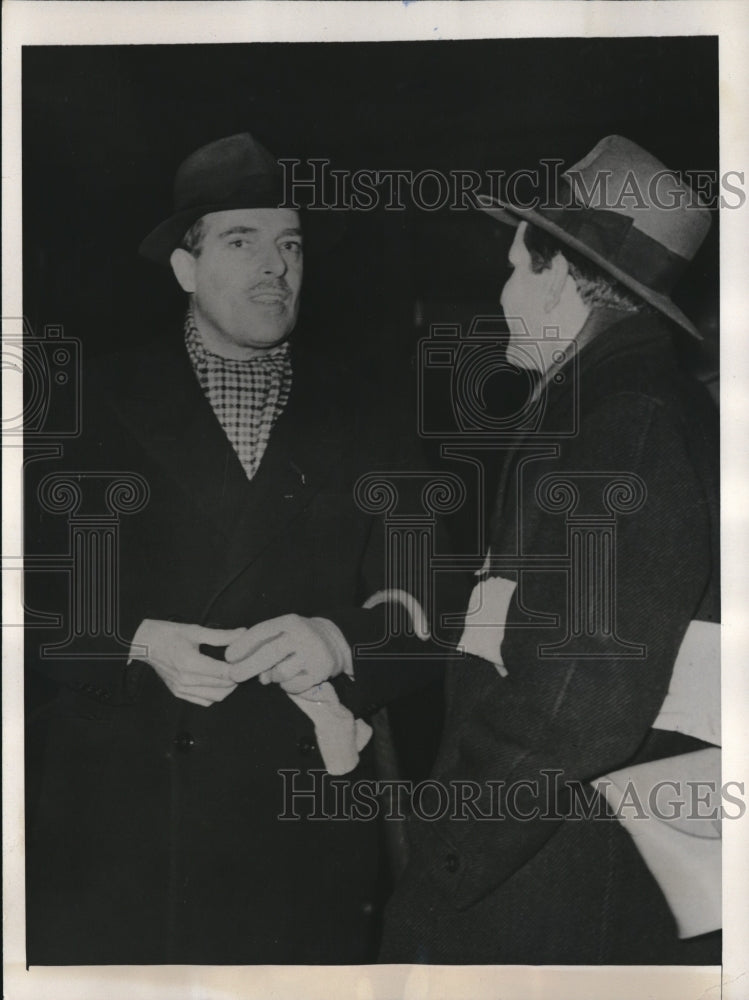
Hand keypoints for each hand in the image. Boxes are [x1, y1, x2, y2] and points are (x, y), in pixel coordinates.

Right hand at [130, 619, 246, 706]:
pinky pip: (204, 701)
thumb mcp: (195, 630)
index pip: (224, 673)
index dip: (239, 669)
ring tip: (231, 674)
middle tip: (242, 667)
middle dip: (237, 678)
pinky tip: (218, 683)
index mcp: (190, 663)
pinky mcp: (178, 693)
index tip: (246, 661)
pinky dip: (215, 695)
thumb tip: (242, 633)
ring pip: (215, 697)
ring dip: (228, 688)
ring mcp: (182, 689)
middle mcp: (186, 680)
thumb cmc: (168, 635)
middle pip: (223, 687)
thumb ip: (221, 635)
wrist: (145, 644)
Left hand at [224, 614, 350, 694]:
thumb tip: (242, 665)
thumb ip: (262, 644)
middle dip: (247, 666)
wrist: (334, 642)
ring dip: (272, 677)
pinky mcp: (320, 672)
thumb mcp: (282, 630)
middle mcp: (301, 636)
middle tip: (234, 676)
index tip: (229, 657)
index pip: (261, 632)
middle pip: (268, 654)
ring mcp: (312, 654)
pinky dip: (287, 685)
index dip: (243, 645)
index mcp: (289, 622)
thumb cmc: (298, 637)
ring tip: (277, 672)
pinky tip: (292, 677)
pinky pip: (293, 686)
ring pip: (280, 673)